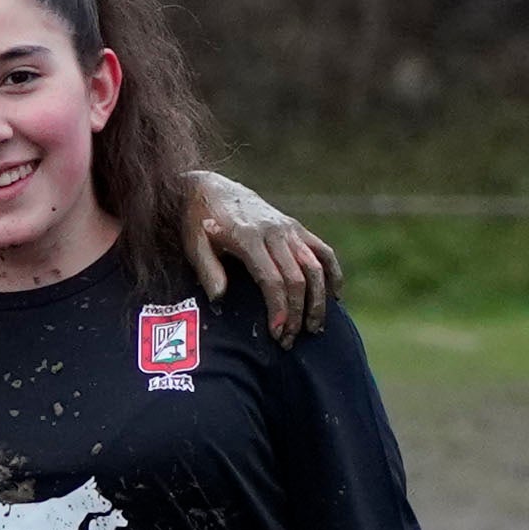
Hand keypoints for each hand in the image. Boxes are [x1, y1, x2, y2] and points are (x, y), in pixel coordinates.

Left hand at [183, 173, 342, 344]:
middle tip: (289, 340)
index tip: (276, 333)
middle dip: (297, 312)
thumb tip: (219, 297)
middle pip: (297, 277)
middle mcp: (274, 231)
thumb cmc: (196, 222)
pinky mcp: (295, 227)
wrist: (209, 189)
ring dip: (318, 300)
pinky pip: (323, 251)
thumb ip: (207, 269)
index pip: (273, 279)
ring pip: (315, 266)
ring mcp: (288, 228)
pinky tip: (335, 297)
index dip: (278, 308)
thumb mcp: (193, 243)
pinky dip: (333, 274)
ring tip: (314, 328)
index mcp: (248, 237)